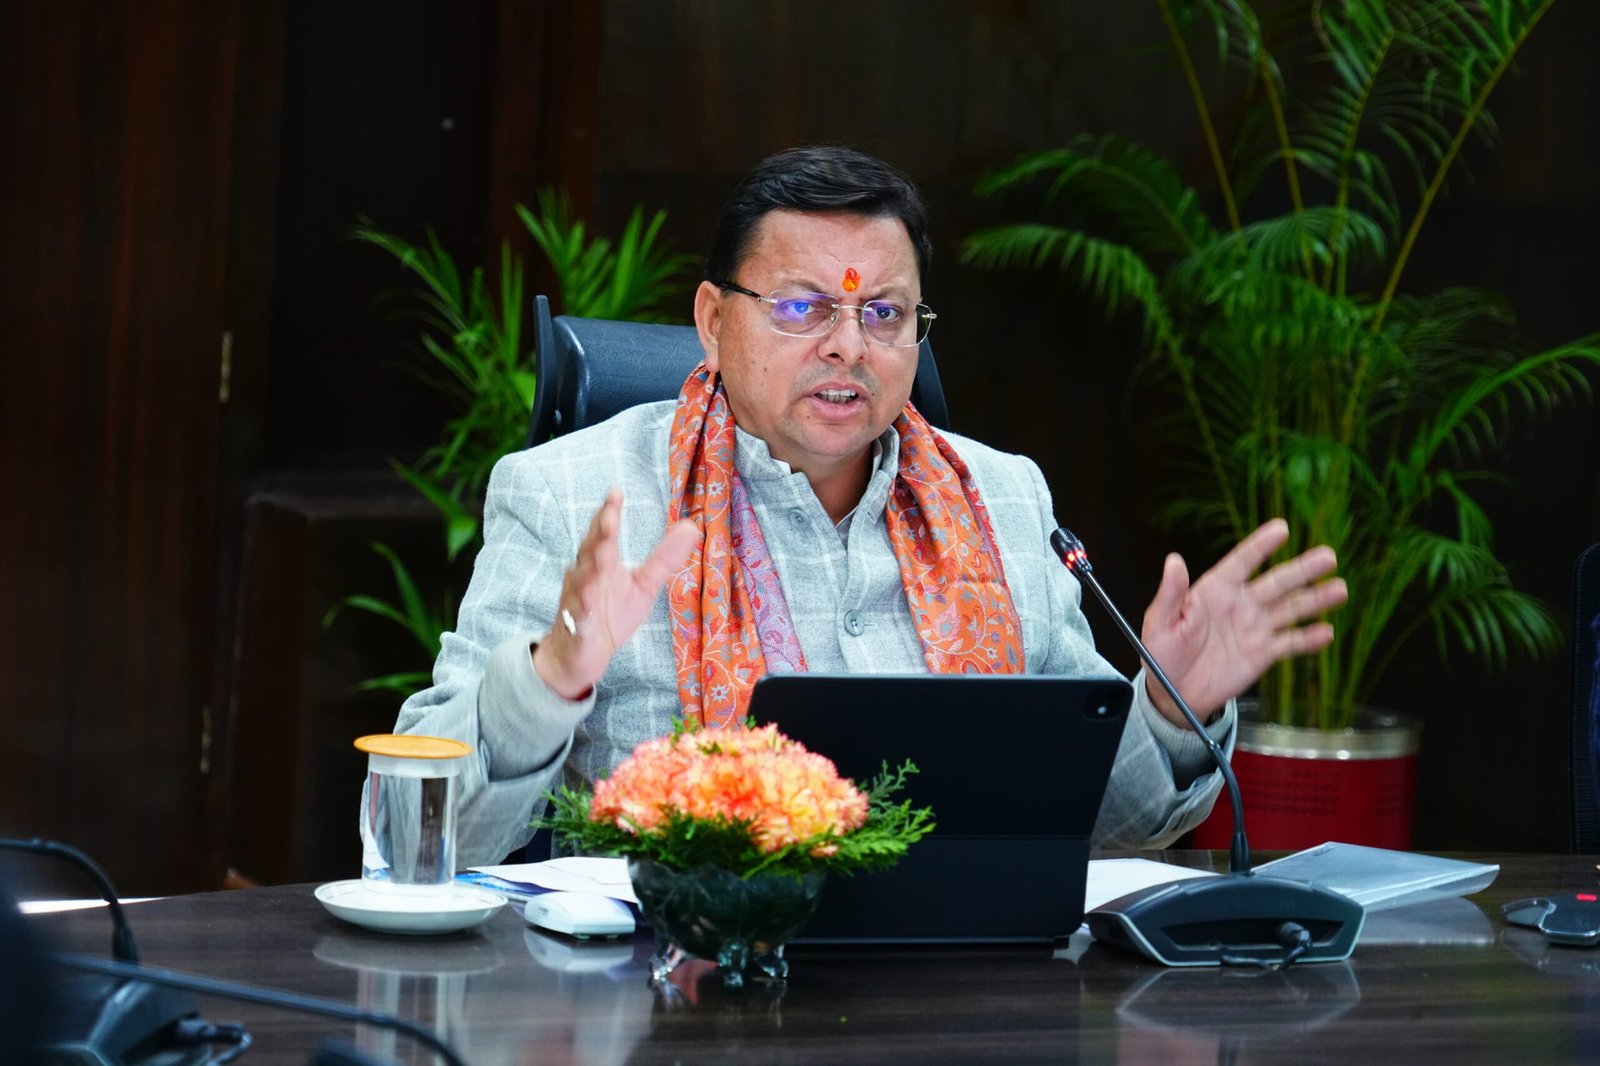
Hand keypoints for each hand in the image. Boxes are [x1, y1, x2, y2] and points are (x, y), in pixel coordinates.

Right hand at [533, 489, 699, 699]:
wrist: (579, 655)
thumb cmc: (609, 614)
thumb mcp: (643, 585)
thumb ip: (663, 558)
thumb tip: (692, 526)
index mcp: (601, 564)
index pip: (604, 533)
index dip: (608, 513)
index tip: (616, 492)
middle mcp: (585, 577)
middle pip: (591, 552)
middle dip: (600, 534)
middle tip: (610, 516)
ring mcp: (578, 602)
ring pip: (582, 583)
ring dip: (590, 569)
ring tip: (601, 554)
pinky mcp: (577, 630)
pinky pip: (578, 619)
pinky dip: (581, 612)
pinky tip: (586, 608)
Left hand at [1138, 518, 1347, 725]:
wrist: (1173, 694)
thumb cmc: (1161, 654)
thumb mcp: (1160, 622)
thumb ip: (1172, 593)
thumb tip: (1173, 561)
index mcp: (1214, 590)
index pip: (1242, 561)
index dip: (1261, 545)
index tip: (1282, 528)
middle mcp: (1240, 604)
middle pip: (1277, 582)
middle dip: (1303, 569)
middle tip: (1328, 556)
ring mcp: (1255, 628)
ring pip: (1291, 609)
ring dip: (1315, 600)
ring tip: (1339, 589)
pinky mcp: (1263, 653)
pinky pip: (1290, 643)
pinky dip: (1309, 639)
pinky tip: (1326, 632)